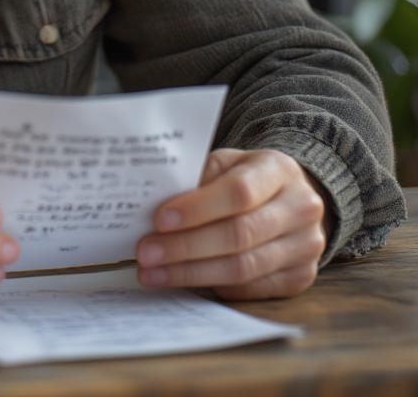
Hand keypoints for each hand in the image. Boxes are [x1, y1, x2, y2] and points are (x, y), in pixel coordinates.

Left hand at [135, 148, 328, 299]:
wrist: (294, 198)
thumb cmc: (247, 177)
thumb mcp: (226, 163)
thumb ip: (198, 178)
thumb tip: (153, 204)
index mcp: (278, 169)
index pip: (238, 192)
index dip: (197, 208)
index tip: (159, 220)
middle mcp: (300, 208)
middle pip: (239, 234)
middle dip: (186, 247)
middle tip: (146, 253)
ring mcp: (306, 247)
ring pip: (243, 268)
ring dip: (191, 273)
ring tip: (153, 273)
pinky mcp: (301, 278)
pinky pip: (251, 289)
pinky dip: (213, 286)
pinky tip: (182, 281)